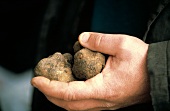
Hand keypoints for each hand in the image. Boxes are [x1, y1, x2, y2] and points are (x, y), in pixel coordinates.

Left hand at [31, 32, 150, 110]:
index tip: (37, 80)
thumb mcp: (122, 45)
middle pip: (68, 104)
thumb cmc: (144, 62)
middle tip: (41, 80)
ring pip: (75, 105)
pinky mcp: (106, 99)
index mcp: (104, 89)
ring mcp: (104, 103)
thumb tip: (82, 39)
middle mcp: (102, 100)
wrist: (158, 73)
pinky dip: (71, 94)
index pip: (68, 93)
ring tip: (53, 79)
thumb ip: (99, 41)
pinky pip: (83, 101)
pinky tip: (70, 81)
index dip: (49, 87)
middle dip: (50, 93)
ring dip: (59, 94)